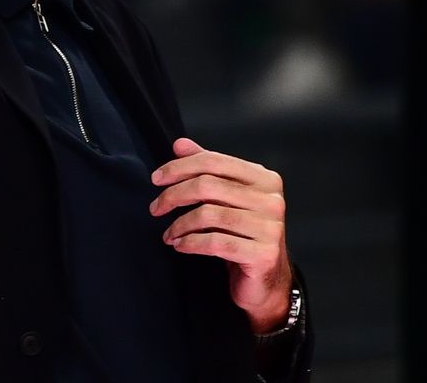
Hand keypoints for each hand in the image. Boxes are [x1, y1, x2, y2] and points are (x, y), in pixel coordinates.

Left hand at [150, 137, 292, 331]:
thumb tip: (180, 144)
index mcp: (264, 179)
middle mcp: (271, 199)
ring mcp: (270, 227)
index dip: (180, 167)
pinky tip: (180, 246)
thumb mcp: (226, 199)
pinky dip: (191, 243)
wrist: (266, 282)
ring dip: (179, 224)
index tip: (156, 179)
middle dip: (174, 195)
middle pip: (208, 185)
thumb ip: (207, 170)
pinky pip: (216, 242)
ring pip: (209, 214)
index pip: (214, 161)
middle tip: (155, 208)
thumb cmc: (242, 235)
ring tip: (169, 234)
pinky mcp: (263, 254)